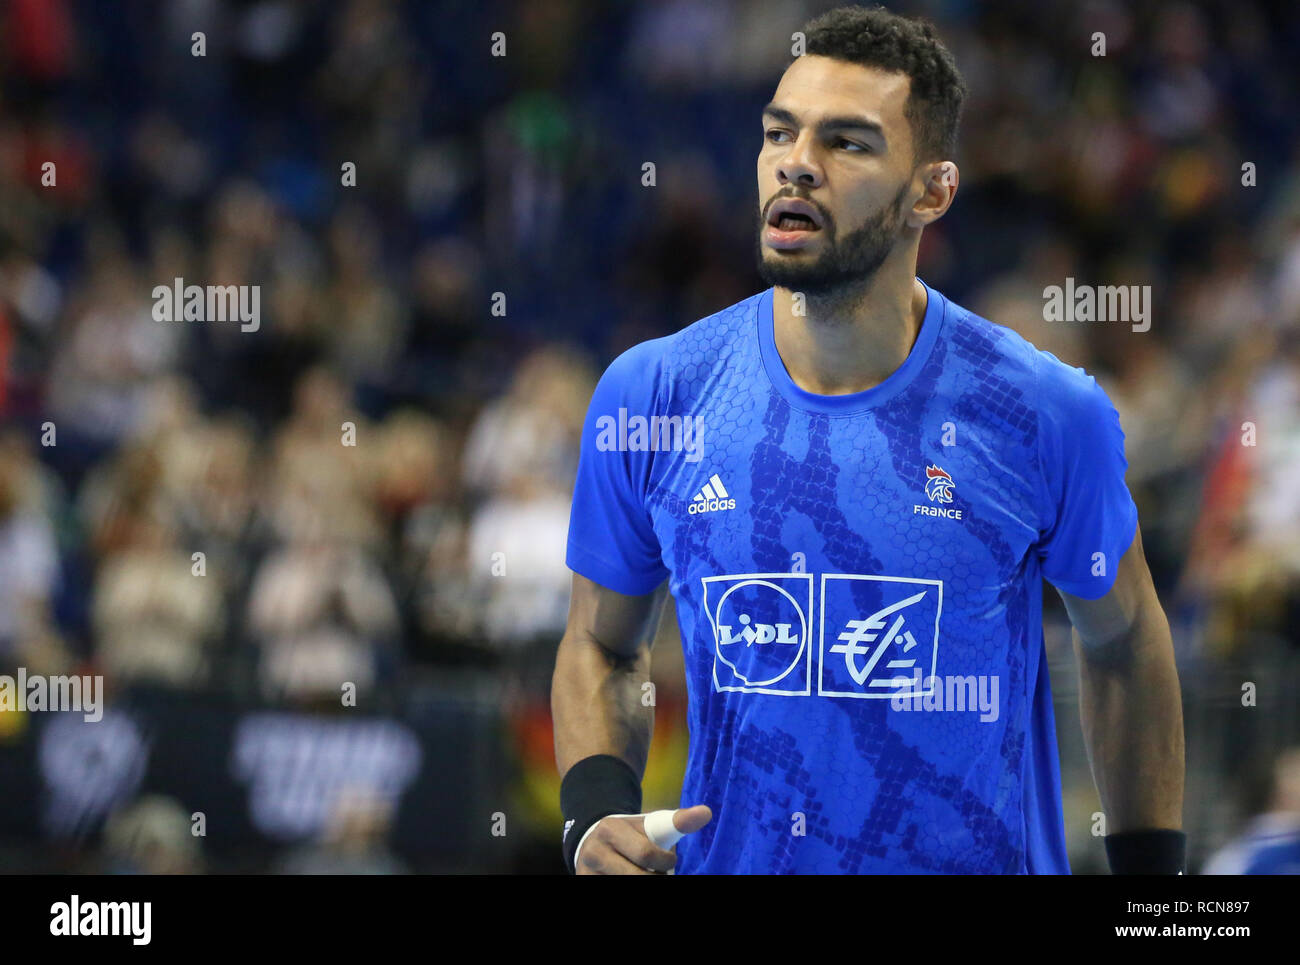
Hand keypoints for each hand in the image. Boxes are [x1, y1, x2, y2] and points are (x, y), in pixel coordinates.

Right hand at [574, 805, 712, 874]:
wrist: (593, 845)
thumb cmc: (631, 836)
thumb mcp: (651, 825)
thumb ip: (679, 820)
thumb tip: (707, 812)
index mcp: (610, 829)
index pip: (646, 853)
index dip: (665, 861)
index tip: (670, 860)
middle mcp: (594, 852)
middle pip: (637, 876)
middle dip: (656, 877)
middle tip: (660, 872)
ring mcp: (586, 873)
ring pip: (626, 885)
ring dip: (645, 879)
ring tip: (646, 872)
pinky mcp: (585, 883)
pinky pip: (612, 889)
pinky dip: (630, 885)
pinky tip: (634, 875)